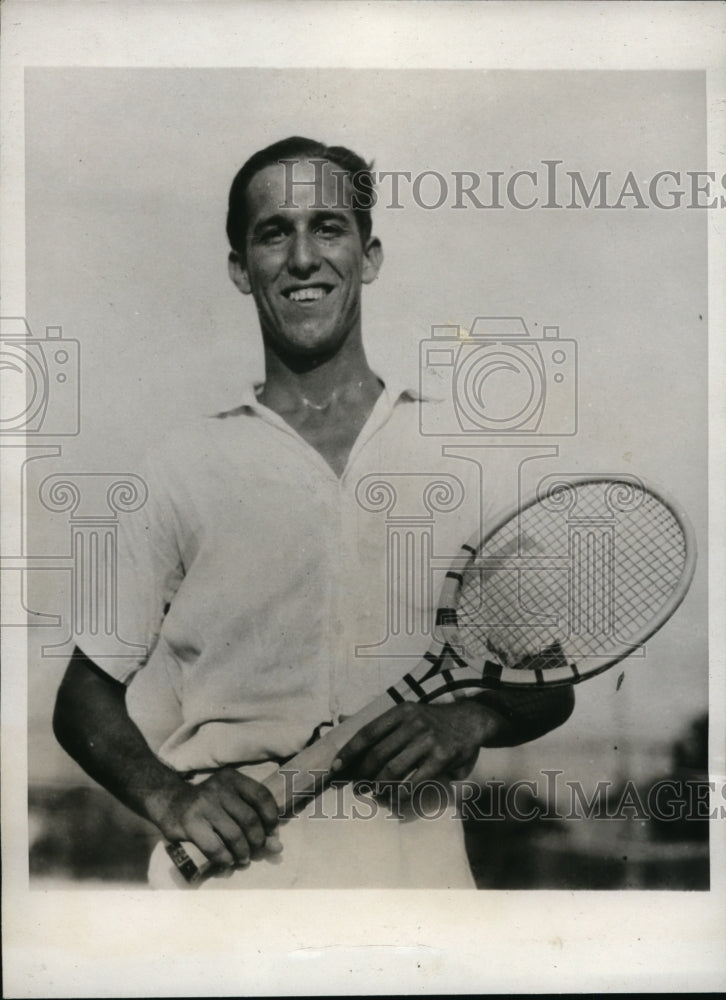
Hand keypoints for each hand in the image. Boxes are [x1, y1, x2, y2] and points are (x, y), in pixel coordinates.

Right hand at [149, 766, 281, 869]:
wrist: (170, 802)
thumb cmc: (208, 805)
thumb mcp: (231, 802)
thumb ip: (255, 819)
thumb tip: (277, 846)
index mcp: (233, 779)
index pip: (261, 796)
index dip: (271, 817)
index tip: (271, 832)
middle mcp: (219, 788)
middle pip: (250, 819)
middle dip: (257, 840)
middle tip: (255, 849)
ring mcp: (204, 805)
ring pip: (234, 835)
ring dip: (243, 852)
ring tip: (243, 858)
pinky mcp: (191, 822)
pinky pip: (215, 847)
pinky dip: (225, 858)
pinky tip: (227, 861)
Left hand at [332, 701, 491, 789]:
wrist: (471, 720)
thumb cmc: (433, 721)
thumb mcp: (409, 713)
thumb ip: (383, 724)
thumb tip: (344, 729)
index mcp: (400, 712)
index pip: (368, 733)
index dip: (349, 752)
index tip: (336, 768)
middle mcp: (413, 723)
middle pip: (377, 754)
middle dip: (362, 775)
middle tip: (356, 788)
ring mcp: (428, 739)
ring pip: (393, 769)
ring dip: (378, 787)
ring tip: (373, 794)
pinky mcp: (442, 756)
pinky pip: (415, 781)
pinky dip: (400, 793)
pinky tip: (393, 799)